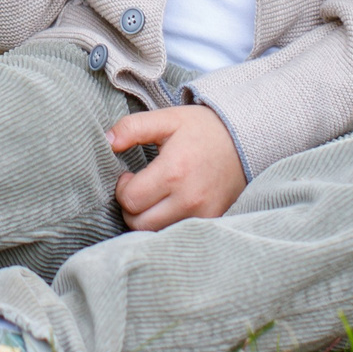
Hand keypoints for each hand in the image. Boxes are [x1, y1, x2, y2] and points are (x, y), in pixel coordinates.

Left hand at [110, 106, 246, 230]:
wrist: (246, 140)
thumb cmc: (202, 129)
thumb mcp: (167, 119)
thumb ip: (133, 127)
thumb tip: (106, 141)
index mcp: (174, 171)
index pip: (130, 199)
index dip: (122, 188)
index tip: (130, 175)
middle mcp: (189, 198)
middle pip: (139, 223)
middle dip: (130, 207)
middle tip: (139, 188)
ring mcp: (202, 214)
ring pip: (156, 232)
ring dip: (147, 218)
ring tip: (154, 196)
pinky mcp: (211, 221)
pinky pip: (176, 232)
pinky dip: (166, 223)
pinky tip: (168, 205)